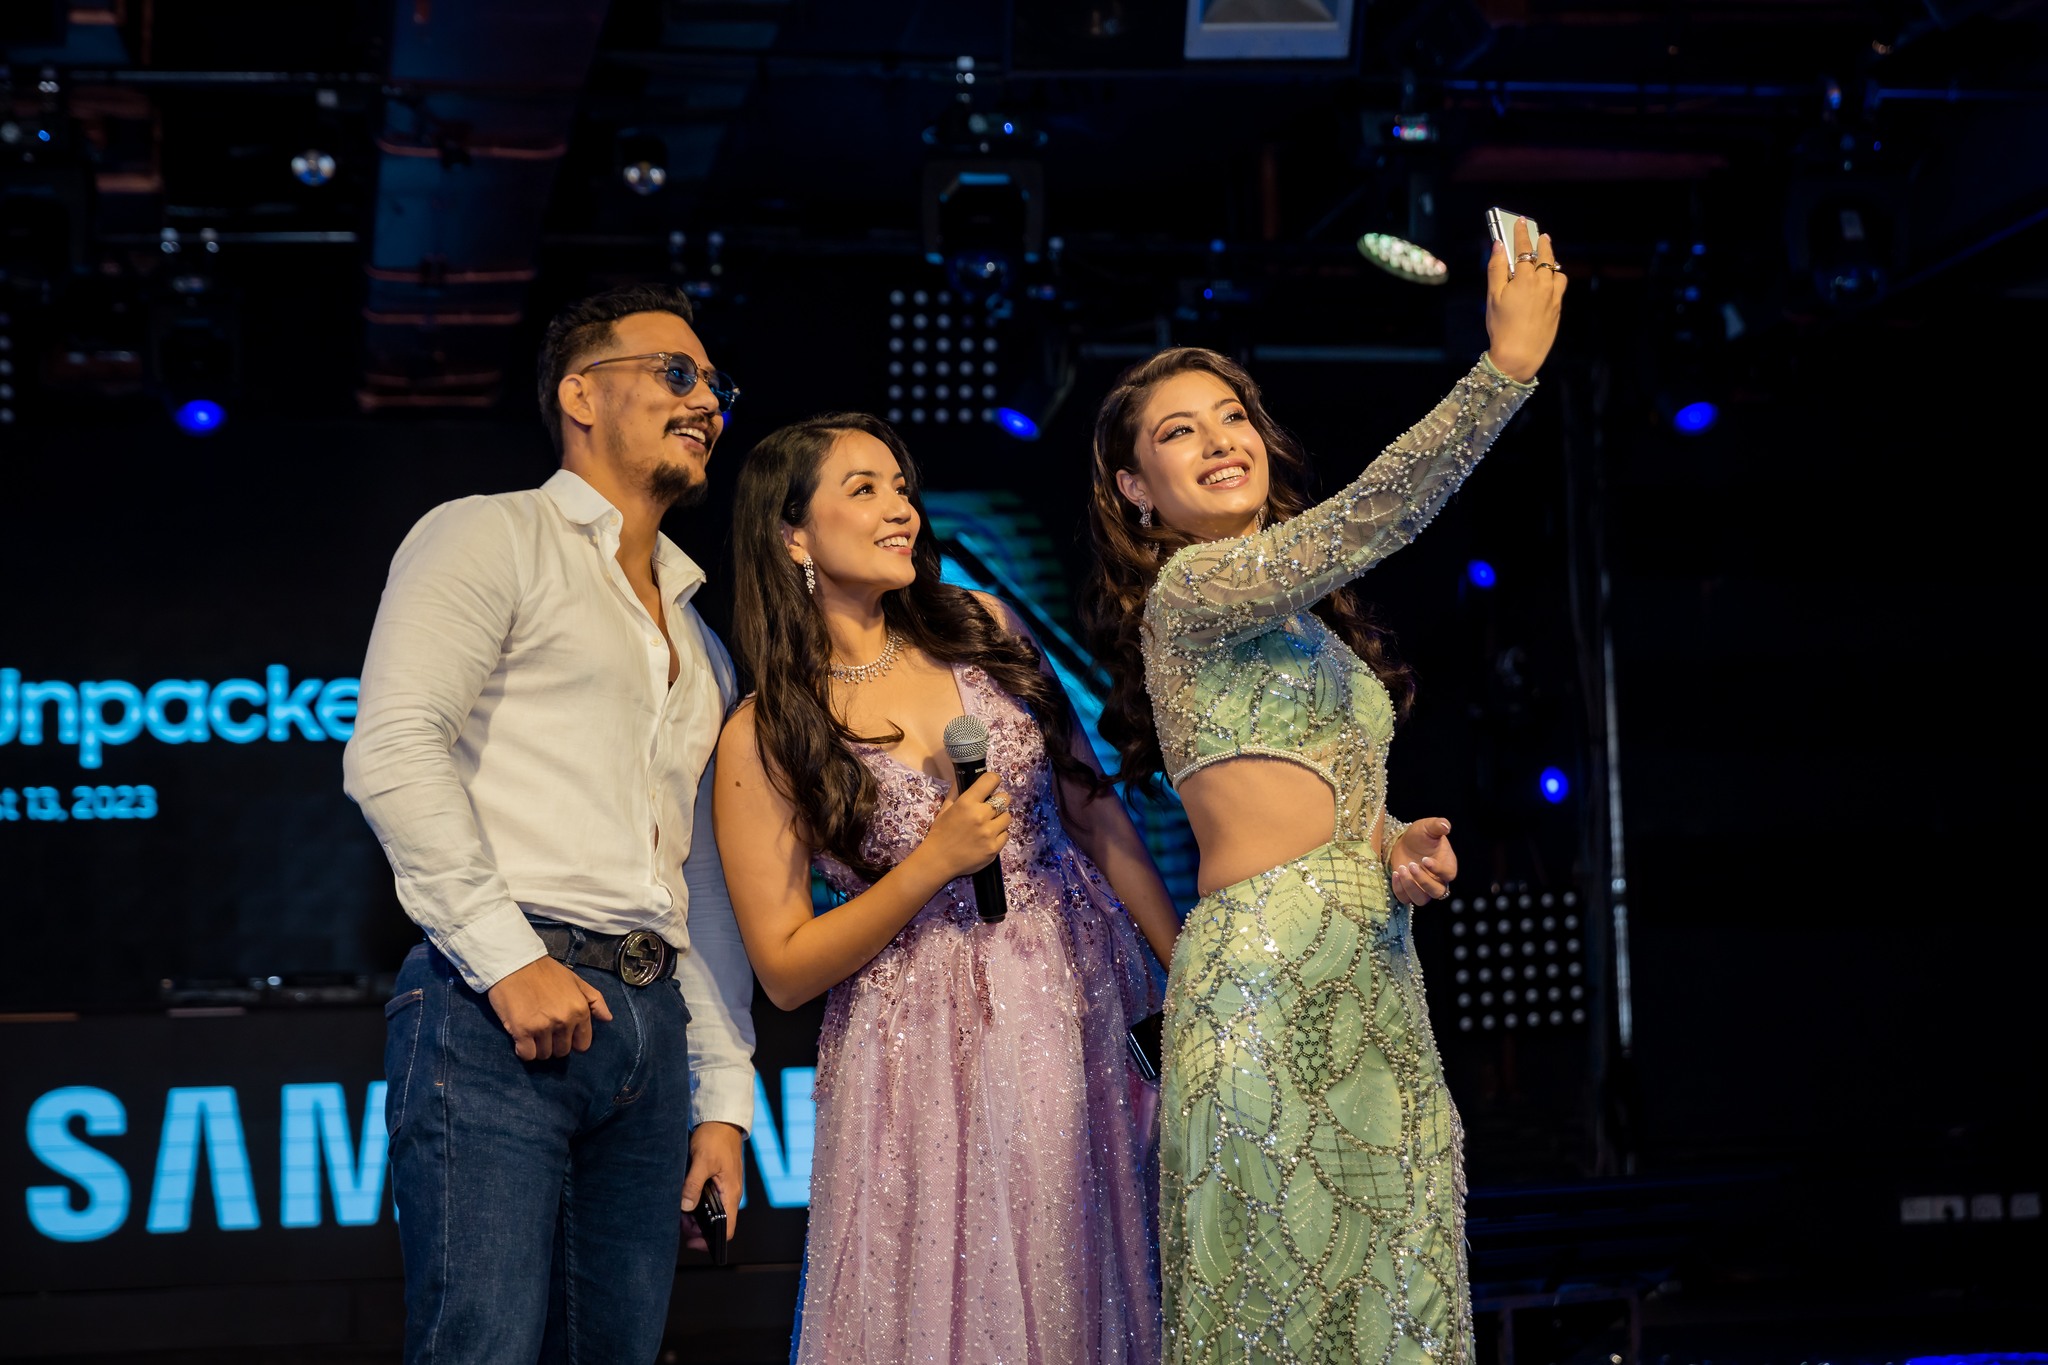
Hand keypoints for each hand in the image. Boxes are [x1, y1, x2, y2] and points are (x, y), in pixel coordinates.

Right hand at [484, 956, 612, 1060]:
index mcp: (580, 1010)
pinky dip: (523, 1050)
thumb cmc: (546, 972)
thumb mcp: (576, 981)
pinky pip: (527, 1055)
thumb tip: (608, 1019)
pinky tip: (521, 1038)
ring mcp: (543, 1027)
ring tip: (532, 1031)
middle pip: (562, 1051)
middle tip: (544, 1030)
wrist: (515, 963)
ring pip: (544, 1055)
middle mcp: (564, 1021)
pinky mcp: (522, 1031)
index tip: (562, 1033)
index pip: (582, 1044)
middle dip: (554, 1044)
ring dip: (538, 1047)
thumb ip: (595, 1000)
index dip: (572, 1040)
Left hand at [681, 1120, 745, 1248]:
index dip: (711, 1241)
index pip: (728, 1229)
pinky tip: (683, 1199)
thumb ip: (694, 1184)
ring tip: (678, 1212)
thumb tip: (686, 1207)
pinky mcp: (717, 1182)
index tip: (692, 1242)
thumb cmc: (716, 1138)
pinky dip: (695, 1205)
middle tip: (678, 1223)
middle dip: (697, 1229)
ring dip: (695, 1217)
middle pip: (717, 1223)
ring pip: (711, 1213)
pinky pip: (708, 1201)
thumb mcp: (703, 1161)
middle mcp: (730, 1194)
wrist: (722, 1120)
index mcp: (731, 1193)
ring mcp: (724, 1188)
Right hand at [916, 769, 1013, 882]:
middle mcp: (980, 816)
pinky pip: (1006, 835)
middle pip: (1005, 798)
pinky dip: (999, 835)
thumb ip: (955, 792)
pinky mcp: (994, 848)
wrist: (938, 861)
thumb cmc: (940, 833)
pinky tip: (988, 838)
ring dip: (1000, 819)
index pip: (991, 780)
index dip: (993, 780)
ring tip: (989, 825)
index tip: (992, 785)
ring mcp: (989, 833)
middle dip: (999, 801)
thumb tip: (963, 778)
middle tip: (990, 808)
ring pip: (1007, 817)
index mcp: (967, 803)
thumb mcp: (944, 809)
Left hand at [1387, 817, 1457, 907]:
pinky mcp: (1409, 890)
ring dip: (1410, 888)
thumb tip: (1445, 825)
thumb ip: (1437, 825)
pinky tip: (1395, 873)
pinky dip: (1399, 890)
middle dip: (1423, 881)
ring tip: (1401, 869)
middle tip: (1411, 865)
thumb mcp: (1427, 827)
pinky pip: (1405, 899)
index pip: (1448, 875)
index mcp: (1448, 865)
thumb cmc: (1421, 835)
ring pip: (1421, 900)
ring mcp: (1423, 888)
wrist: (1405, 842)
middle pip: (1436, 892)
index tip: (1424, 859)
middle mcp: (1438, 881)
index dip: (1438, 870)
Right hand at [1484, 217, 1565, 382]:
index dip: (1521, 233)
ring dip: (1551, 259)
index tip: (1520, 222)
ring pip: (1555, 270)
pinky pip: (1560, 285)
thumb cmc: (1502, 326)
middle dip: (1541, 242)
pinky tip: (1550, 279)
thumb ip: (1496, 268)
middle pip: (1544, 256)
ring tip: (1546, 255)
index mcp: (1525, 279)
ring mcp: (1553, 296)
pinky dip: (1555, 276)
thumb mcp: (1493, 296)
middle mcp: (1543, 284)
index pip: (1524, 249)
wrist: (1519, 354)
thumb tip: (1497, 246)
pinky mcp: (1557, 308)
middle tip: (1539, 233)